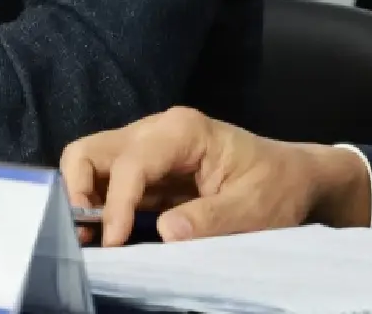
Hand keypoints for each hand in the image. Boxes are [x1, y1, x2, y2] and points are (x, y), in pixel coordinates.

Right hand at [60, 107, 371, 246]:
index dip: (116, 203)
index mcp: (183, 131)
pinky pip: (106, 183)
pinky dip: (95, 206)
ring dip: (81, 199)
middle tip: (84, 234)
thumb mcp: (255, 208)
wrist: (293, 178)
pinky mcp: (145, 173)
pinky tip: (103, 234)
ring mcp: (147, 150)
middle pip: (91, 150)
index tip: (114, 242)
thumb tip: (165, 233)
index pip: (131, 162)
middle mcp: (156, 131)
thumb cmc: (278, 187)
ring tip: (88, 237)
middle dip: (78, 190)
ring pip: (90, 163)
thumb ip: (211, 219)